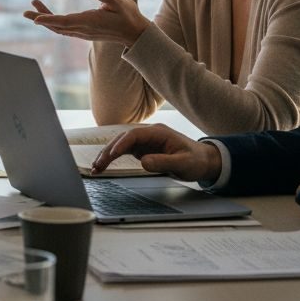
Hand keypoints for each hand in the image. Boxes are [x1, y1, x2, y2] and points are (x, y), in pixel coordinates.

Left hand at [23, 0, 150, 45]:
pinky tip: (49, 15)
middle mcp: (83, 29)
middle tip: (25, 11)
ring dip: (45, 18)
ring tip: (34, 6)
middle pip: (57, 25)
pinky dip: (54, 22)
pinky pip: (65, 28)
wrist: (136, 33)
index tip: (35, 19)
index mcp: (90, 22)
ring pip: (59, 27)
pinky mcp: (85, 32)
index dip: (49, 20)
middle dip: (41, 18)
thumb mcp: (120, 2)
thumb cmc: (129, 16)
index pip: (65, 22)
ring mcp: (83, 32)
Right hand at [89, 124, 221, 182]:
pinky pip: (123, 152)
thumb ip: (163, 162)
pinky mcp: (142, 149)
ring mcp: (144, 142)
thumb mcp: (182, 163)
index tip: (112, 154)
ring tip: (96, 168)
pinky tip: (104, 166)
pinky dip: (113, 158)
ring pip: (120, 145)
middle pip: (123, 139)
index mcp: (158, 133)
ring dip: (107, 155)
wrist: (203, 161)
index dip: (122, 144)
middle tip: (98, 165)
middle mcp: (149, 135)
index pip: (134, 135)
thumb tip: (143, 162)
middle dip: (109, 151)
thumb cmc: (195, 160)